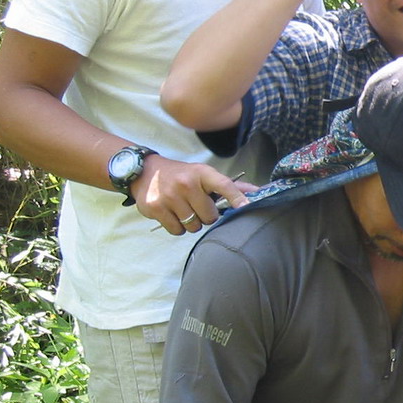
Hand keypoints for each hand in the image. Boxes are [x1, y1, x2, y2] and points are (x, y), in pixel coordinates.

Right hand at [134, 154, 254, 234]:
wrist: (145, 171)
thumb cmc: (182, 176)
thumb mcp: (203, 175)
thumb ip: (229, 186)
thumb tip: (257, 193)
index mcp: (202, 173)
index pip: (224, 185)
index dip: (237, 197)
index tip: (247, 207)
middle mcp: (186, 183)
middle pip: (210, 216)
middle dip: (206, 215)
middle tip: (197, 206)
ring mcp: (169, 196)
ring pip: (194, 226)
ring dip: (191, 223)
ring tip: (184, 209)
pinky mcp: (155, 208)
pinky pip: (177, 231)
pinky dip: (177, 227)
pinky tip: (172, 214)